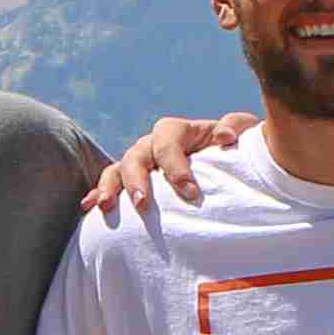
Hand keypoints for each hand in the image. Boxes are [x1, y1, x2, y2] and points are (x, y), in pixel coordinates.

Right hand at [88, 112, 254, 213]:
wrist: (230, 169)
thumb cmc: (238, 153)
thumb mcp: (245, 136)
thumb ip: (238, 127)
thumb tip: (226, 136)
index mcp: (180, 132)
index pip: (167, 139)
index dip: (175, 165)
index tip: (190, 193)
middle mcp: (155, 145)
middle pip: (136, 154)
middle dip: (137, 179)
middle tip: (143, 204)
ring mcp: (142, 164)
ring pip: (118, 169)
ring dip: (111, 187)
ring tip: (107, 207)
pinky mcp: (135, 184)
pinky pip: (111, 186)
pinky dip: (98, 194)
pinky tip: (89, 207)